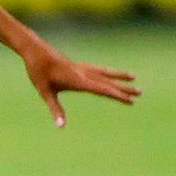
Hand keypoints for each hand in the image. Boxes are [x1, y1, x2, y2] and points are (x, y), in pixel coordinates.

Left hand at [21, 41, 140, 127]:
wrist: (34, 50)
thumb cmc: (38, 71)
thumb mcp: (44, 91)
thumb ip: (55, 108)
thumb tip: (61, 126)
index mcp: (77, 80)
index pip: (101, 89)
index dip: (116, 95)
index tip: (131, 100)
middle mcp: (82, 73)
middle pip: (107, 82)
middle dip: (123, 88)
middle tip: (140, 93)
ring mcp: (80, 68)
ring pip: (104, 73)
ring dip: (119, 76)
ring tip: (134, 77)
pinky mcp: (76, 65)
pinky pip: (97, 69)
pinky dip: (107, 72)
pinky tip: (110, 74)